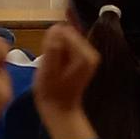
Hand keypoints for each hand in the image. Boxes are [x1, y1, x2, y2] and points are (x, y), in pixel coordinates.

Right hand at [32, 22, 100, 138]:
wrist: (60, 110)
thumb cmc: (52, 93)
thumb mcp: (48, 70)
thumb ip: (53, 47)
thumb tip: (55, 28)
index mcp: (85, 54)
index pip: (63, 31)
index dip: (51, 42)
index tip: (48, 59)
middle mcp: (91, 52)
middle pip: (66, 34)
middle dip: (54, 46)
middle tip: (51, 66)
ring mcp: (88, 56)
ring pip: (65, 40)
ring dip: (55, 51)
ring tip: (54, 68)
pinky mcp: (83, 59)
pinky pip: (66, 48)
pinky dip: (59, 55)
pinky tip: (56, 69)